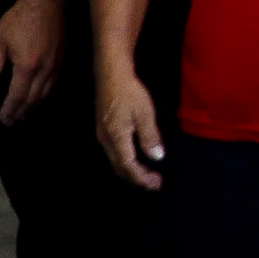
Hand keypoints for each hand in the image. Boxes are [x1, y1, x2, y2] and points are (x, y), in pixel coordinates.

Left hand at [0, 0, 62, 120]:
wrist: (45, 1)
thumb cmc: (19, 18)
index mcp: (27, 67)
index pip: (18, 97)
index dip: (10, 111)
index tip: (4, 120)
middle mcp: (44, 70)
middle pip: (33, 100)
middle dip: (21, 113)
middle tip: (12, 122)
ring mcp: (56, 66)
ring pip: (45, 94)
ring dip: (33, 107)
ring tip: (23, 114)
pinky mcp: (62, 60)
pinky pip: (53, 85)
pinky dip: (44, 95)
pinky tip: (37, 97)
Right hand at [95, 65, 166, 189]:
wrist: (111, 74)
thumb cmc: (129, 91)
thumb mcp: (145, 113)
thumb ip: (150, 137)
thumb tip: (156, 157)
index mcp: (117, 137)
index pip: (129, 166)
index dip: (142, 177)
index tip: (156, 182)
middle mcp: (106, 140)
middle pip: (120, 168)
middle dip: (137, 179)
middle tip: (154, 183)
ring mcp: (102, 135)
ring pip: (115, 162)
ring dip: (131, 171)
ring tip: (147, 174)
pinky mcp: (102, 130)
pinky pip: (113, 154)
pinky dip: (125, 162)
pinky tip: (135, 159)